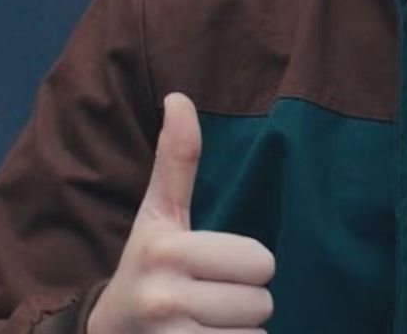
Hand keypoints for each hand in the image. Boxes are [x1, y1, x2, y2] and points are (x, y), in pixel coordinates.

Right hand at [87, 92, 274, 332]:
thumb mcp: (158, 213)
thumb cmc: (145, 264)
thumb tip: (179, 96)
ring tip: (206, 323)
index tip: (217, 265)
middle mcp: (162, 298)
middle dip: (247, 302)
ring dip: (240, 333)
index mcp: (166, 250)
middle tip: (212, 299)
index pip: (259, 261)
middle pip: (261, 302)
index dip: (250, 265)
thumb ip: (176, 158)